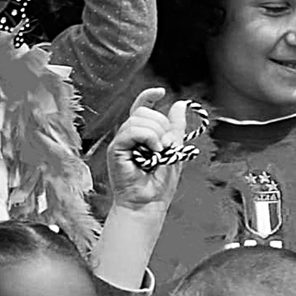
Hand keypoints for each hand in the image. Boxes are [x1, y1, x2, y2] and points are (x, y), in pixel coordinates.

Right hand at [107, 87, 187, 211]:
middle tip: (166, 146)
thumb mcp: (175, 149)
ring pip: (139, 119)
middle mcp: (129, 136)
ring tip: (160, 152)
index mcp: (142, 135)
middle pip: (144, 111)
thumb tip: (180, 103)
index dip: (148, 95)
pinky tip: (154, 152)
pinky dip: (148, 138)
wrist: (150, 203)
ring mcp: (121, 142)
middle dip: (161, 124)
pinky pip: (132, 130)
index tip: (161, 92)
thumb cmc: (160, 183)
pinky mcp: (116, 149)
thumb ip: (176, 127)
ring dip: (157, 134)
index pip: (141, 106)